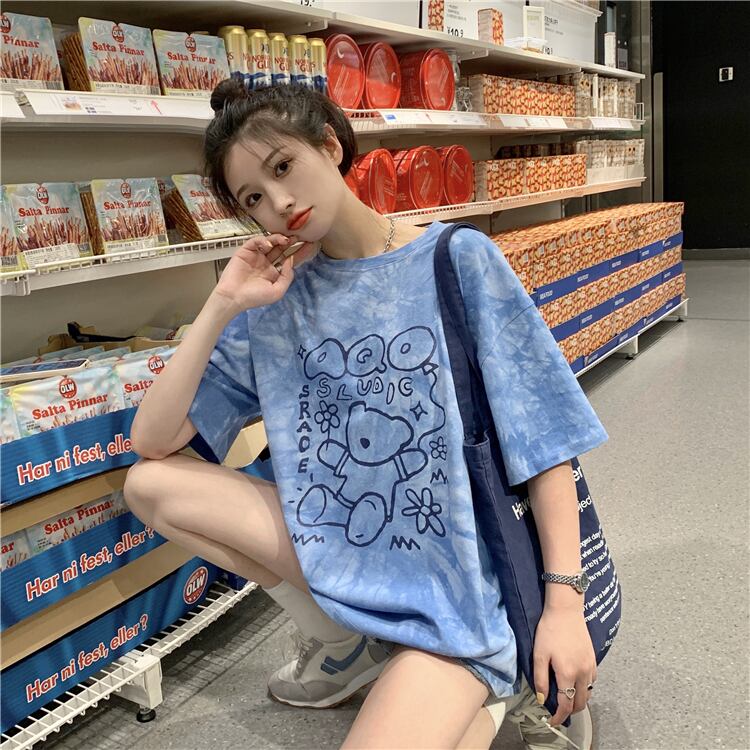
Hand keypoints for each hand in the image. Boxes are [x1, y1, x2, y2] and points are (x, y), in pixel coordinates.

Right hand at [212, 233, 309, 313]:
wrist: (233, 297)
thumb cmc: (255, 297)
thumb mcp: (277, 291)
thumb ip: (287, 277)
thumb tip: (291, 260)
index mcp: (275, 272)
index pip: (290, 259)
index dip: (300, 252)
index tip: (311, 245)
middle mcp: (266, 262)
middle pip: (282, 248)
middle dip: (291, 242)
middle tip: (300, 235)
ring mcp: (256, 256)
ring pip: (270, 242)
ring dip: (278, 239)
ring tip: (286, 239)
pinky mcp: (245, 251)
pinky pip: (255, 242)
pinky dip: (262, 240)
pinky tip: (268, 244)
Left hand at [533, 606, 596, 727]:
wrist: (565, 610)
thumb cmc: (549, 630)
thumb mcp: (539, 654)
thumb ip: (540, 679)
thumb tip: (542, 699)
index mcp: (568, 674)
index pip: (566, 704)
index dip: (559, 716)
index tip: (552, 721)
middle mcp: (582, 673)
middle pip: (580, 703)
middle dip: (570, 711)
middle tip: (558, 711)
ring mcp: (590, 666)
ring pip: (588, 693)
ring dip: (578, 700)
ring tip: (565, 697)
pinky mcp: (593, 659)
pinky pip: (591, 681)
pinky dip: (584, 687)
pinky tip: (574, 682)